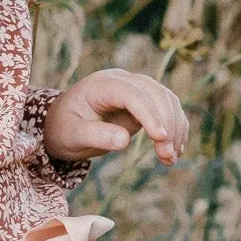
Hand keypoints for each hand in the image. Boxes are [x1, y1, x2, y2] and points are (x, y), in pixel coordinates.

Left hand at [43, 69, 188, 167]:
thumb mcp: (73, 135)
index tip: (159, 137)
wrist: (64, 124)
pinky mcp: (146, 102)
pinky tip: (174, 151)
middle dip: (166, 124)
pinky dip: (176, 129)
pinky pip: (168, 110)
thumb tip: (124, 141)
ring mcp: (136, 89)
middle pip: (155, 93)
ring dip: (175, 128)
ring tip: (170, 158)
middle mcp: (122, 81)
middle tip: (167, 156)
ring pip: (167, 100)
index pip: (132, 93)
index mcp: (101, 84)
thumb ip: (96, 136)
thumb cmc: (65, 129)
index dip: (148, 113)